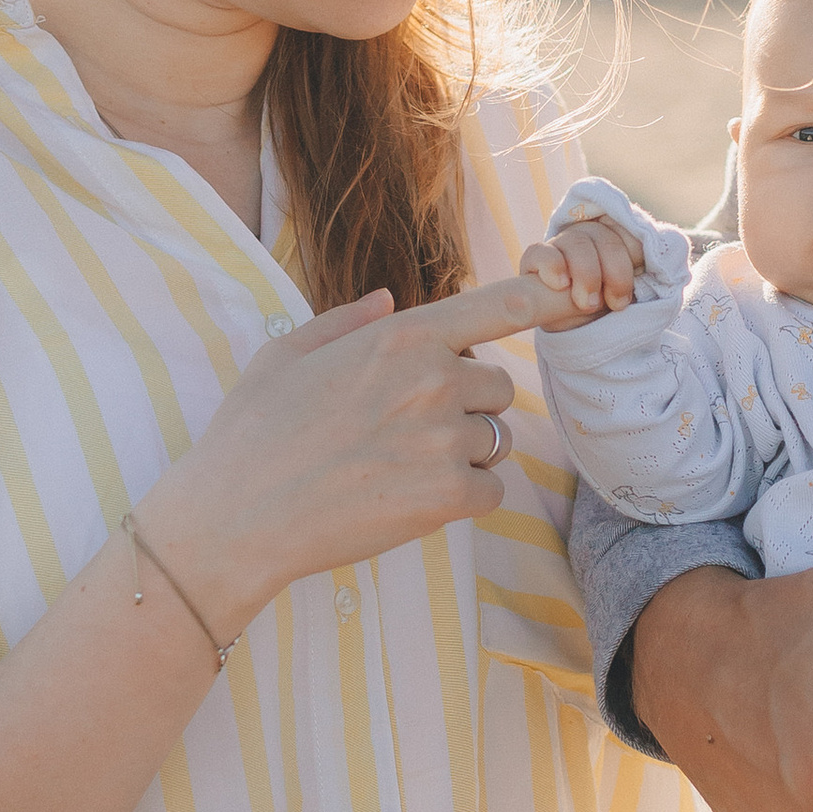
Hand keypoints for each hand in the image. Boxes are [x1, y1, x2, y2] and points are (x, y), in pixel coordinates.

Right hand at [149, 273, 562, 630]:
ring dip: (464, 456)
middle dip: (467, 408)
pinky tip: (410, 500)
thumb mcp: (286, 355)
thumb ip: (345, 321)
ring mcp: (445, 438)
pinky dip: (463, 499)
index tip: (576, 293)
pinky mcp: (449, 495)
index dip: (542, 298)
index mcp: (400, 337)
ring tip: (398, 469)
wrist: (236, 518)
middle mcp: (434, 379)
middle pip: (499, 388)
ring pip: (494, 441)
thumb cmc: (252, 434)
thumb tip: (388, 298)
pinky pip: (491, 491)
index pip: (497, 307)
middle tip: (406, 432)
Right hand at [521, 214, 644, 328]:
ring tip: (588, 304)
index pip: (629, 231)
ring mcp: (561, 242)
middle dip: (616, 274)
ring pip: (577, 244)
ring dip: (588, 276)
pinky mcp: (536, 257)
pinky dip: (553, 267)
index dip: (635, 257)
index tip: (637, 284)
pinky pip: (542, 252)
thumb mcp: (629, 289)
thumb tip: (666, 261)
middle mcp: (588, 232)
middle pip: (605, 238)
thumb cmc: (607, 303)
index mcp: (615, 234)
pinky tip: (561, 285)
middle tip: (616, 304)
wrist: (575, 325)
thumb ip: (644, 272)